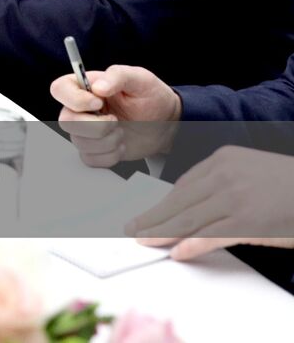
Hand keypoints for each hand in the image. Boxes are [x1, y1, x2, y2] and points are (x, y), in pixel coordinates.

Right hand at [51, 65, 181, 165]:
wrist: (165, 124)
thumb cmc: (150, 97)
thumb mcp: (140, 79)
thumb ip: (118, 75)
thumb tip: (98, 87)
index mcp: (85, 87)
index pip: (59, 89)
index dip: (74, 99)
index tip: (99, 103)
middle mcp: (80, 109)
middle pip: (66, 121)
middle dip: (96, 126)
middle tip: (116, 120)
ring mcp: (85, 131)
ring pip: (79, 142)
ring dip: (108, 141)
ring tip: (122, 132)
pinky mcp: (93, 149)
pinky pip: (90, 158)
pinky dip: (110, 155)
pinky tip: (120, 144)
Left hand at [129, 146, 293, 259]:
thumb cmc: (287, 185)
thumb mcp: (249, 171)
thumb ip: (221, 183)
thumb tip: (190, 206)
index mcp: (222, 159)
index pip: (182, 185)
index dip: (161, 203)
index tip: (145, 213)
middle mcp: (224, 175)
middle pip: (179, 201)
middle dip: (153, 218)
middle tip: (133, 229)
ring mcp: (235, 198)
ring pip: (189, 218)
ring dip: (163, 233)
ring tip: (146, 241)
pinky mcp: (247, 221)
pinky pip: (211, 236)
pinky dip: (191, 245)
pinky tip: (177, 252)